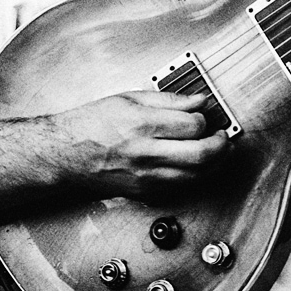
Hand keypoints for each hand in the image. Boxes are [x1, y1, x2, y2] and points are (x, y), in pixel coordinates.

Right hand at [55, 90, 228, 197]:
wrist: (66, 154)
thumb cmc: (93, 124)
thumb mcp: (130, 99)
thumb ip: (169, 100)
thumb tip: (198, 100)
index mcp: (143, 125)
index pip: (193, 125)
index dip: (207, 119)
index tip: (207, 114)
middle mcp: (147, 154)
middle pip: (202, 155)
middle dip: (221, 144)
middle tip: (223, 136)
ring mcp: (147, 177)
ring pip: (197, 176)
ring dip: (215, 162)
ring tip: (216, 149)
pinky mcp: (146, 192)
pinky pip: (182, 186)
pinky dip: (196, 175)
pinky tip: (196, 163)